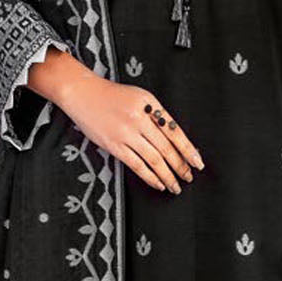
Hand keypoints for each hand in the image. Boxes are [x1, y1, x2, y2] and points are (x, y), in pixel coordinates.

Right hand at [56, 72, 203, 193]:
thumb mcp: (140, 97)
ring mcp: (125, 133)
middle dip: (180, 166)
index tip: (197, 162)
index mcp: (150, 104)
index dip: (188, 149)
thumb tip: (174, 140)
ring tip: (175, 185)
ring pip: (153, 159)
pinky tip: (158, 184)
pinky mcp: (113, 145)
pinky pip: (136, 165)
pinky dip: (150, 176)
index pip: (174, 131)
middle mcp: (139, 119)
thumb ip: (156, 115)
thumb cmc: (113, 96)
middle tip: (189, 176)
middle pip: (166, 148)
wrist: (83, 94)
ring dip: (167, 175)